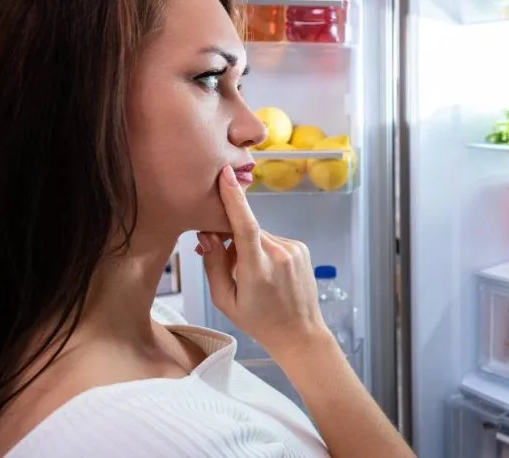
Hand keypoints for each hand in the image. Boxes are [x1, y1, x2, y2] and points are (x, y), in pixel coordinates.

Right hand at [196, 165, 329, 356]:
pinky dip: (263, 249)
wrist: (299, 332)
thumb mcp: (225, 300)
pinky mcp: (301, 248)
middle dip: (229, 237)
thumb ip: (213, 265)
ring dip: (248, 246)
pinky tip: (266, 273)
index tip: (225, 176)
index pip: (245, 226)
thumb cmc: (259, 321)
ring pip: (259, 235)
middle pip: (245, 230)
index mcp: (257, 269)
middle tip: (221, 259)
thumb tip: (207, 235)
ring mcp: (293, 250)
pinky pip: (273, 240)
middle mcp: (279, 255)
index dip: (234, 199)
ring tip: (250, 275)